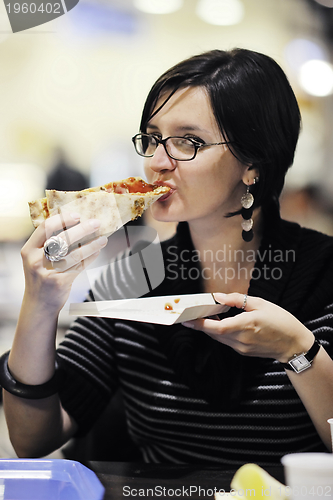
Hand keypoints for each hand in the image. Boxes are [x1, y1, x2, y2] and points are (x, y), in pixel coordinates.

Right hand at [21, 212, 107, 311]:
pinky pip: (79, 266)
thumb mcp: (36, 258)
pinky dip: (90, 257)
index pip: (45, 228)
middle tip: (95, 223)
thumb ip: (48, 243)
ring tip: (103, 239)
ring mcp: (48, 272)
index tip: (77, 216)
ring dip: (92, 244)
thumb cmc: (41, 276)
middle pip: (62, 239)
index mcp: (28, 250)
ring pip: (75, 254)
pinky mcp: (60, 282)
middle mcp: (36, 260)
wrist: (38, 304)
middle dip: (82, 229)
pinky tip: (97, 251)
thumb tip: (73, 225)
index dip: (62, 219)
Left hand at [182, 292, 314, 362]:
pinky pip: (226, 341)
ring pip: (218, 338)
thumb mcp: (261, 304)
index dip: (200, 324)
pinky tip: (221, 323)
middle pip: (214, 333)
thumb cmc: (281, 321)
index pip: (217, 327)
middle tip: (191, 313)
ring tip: (205, 315)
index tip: (187, 319)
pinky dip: (220, 332)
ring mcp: (242, 348)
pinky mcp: (243, 352)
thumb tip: (219, 297)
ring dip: (210, 328)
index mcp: (245, 326)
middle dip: (201, 324)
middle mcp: (241, 340)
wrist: (293, 344)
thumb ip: (237, 300)